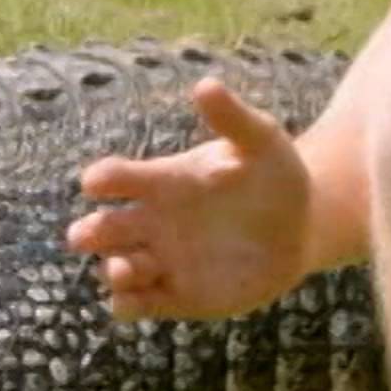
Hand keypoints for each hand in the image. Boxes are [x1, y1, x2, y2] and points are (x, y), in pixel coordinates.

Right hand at [63, 79, 318, 321]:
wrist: (302, 226)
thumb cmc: (276, 175)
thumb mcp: (261, 141)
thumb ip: (232, 118)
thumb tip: (205, 85)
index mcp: (162, 181)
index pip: (115, 177)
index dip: (101, 178)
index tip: (96, 182)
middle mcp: (152, 222)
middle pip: (101, 229)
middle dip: (89, 233)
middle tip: (88, 235)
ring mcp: (162, 261)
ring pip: (116, 270)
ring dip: (112, 271)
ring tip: (124, 269)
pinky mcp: (177, 296)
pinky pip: (138, 305)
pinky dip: (127, 305)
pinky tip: (131, 301)